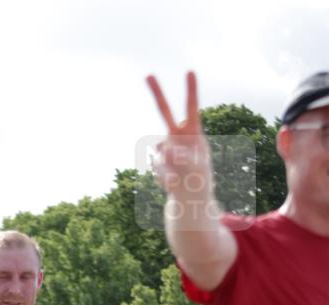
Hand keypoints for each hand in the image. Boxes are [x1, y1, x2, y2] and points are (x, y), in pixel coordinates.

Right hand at [146, 71, 212, 196]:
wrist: (189, 191)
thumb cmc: (198, 174)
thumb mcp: (195, 167)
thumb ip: (180, 157)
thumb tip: (162, 147)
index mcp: (192, 131)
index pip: (191, 108)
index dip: (191, 90)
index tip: (190, 71)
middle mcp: (176, 134)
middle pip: (164, 111)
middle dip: (157, 92)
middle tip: (148, 75)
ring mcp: (165, 146)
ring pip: (160, 151)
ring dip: (169, 167)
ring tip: (179, 178)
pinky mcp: (157, 159)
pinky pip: (159, 167)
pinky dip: (166, 177)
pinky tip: (173, 182)